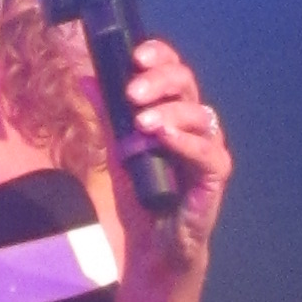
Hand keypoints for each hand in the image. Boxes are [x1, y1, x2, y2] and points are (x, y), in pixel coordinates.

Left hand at [115, 35, 230, 269]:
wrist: (153, 245)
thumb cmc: (141, 196)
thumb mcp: (117, 151)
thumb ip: (107, 115)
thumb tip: (86, 79)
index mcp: (173, 111)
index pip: (173, 70)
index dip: (159, 56)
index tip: (135, 56)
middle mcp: (194, 123)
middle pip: (187, 84)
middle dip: (159, 81)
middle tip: (133, 91)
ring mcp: (208, 147)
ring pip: (199, 114)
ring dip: (169, 113)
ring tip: (142, 122)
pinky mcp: (216, 174)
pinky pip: (208, 152)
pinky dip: (187, 142)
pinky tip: (166, 138)